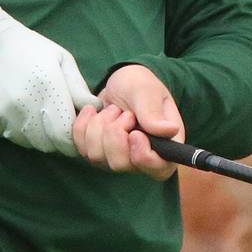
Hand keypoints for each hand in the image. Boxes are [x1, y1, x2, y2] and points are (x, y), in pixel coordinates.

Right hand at [0, 0, 99, 156]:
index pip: (66, 134)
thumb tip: (97, 110)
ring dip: (39, 135)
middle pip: (49, 144)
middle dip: (59, 139)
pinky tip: (18, 111)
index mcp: (46, 88)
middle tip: (60, 123)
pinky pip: (10, 137)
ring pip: (30, 143)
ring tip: (39, 113)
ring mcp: (2, 116)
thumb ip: (78, 88)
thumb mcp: (60, 59)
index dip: (75, 138)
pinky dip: (18, 131)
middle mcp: (23, 106)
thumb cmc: (28, 48)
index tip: (77, 130)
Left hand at [73, 64, 184, 179]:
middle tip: (123, 113)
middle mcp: (142, 156)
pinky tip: (94, 111)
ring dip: (101, 125)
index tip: (134, 133)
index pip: (159, 169)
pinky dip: (84, 125)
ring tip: (113, 110)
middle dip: (115, 133)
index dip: (142, 156)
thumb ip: (153, 112)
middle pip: (120, 164)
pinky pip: (82, 148)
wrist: (119, 82)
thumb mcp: (147, 91)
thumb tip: (169, 131)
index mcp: (165, 144)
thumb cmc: (139, 84)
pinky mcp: (98, 153)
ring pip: (97, 157)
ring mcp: (117, 158)